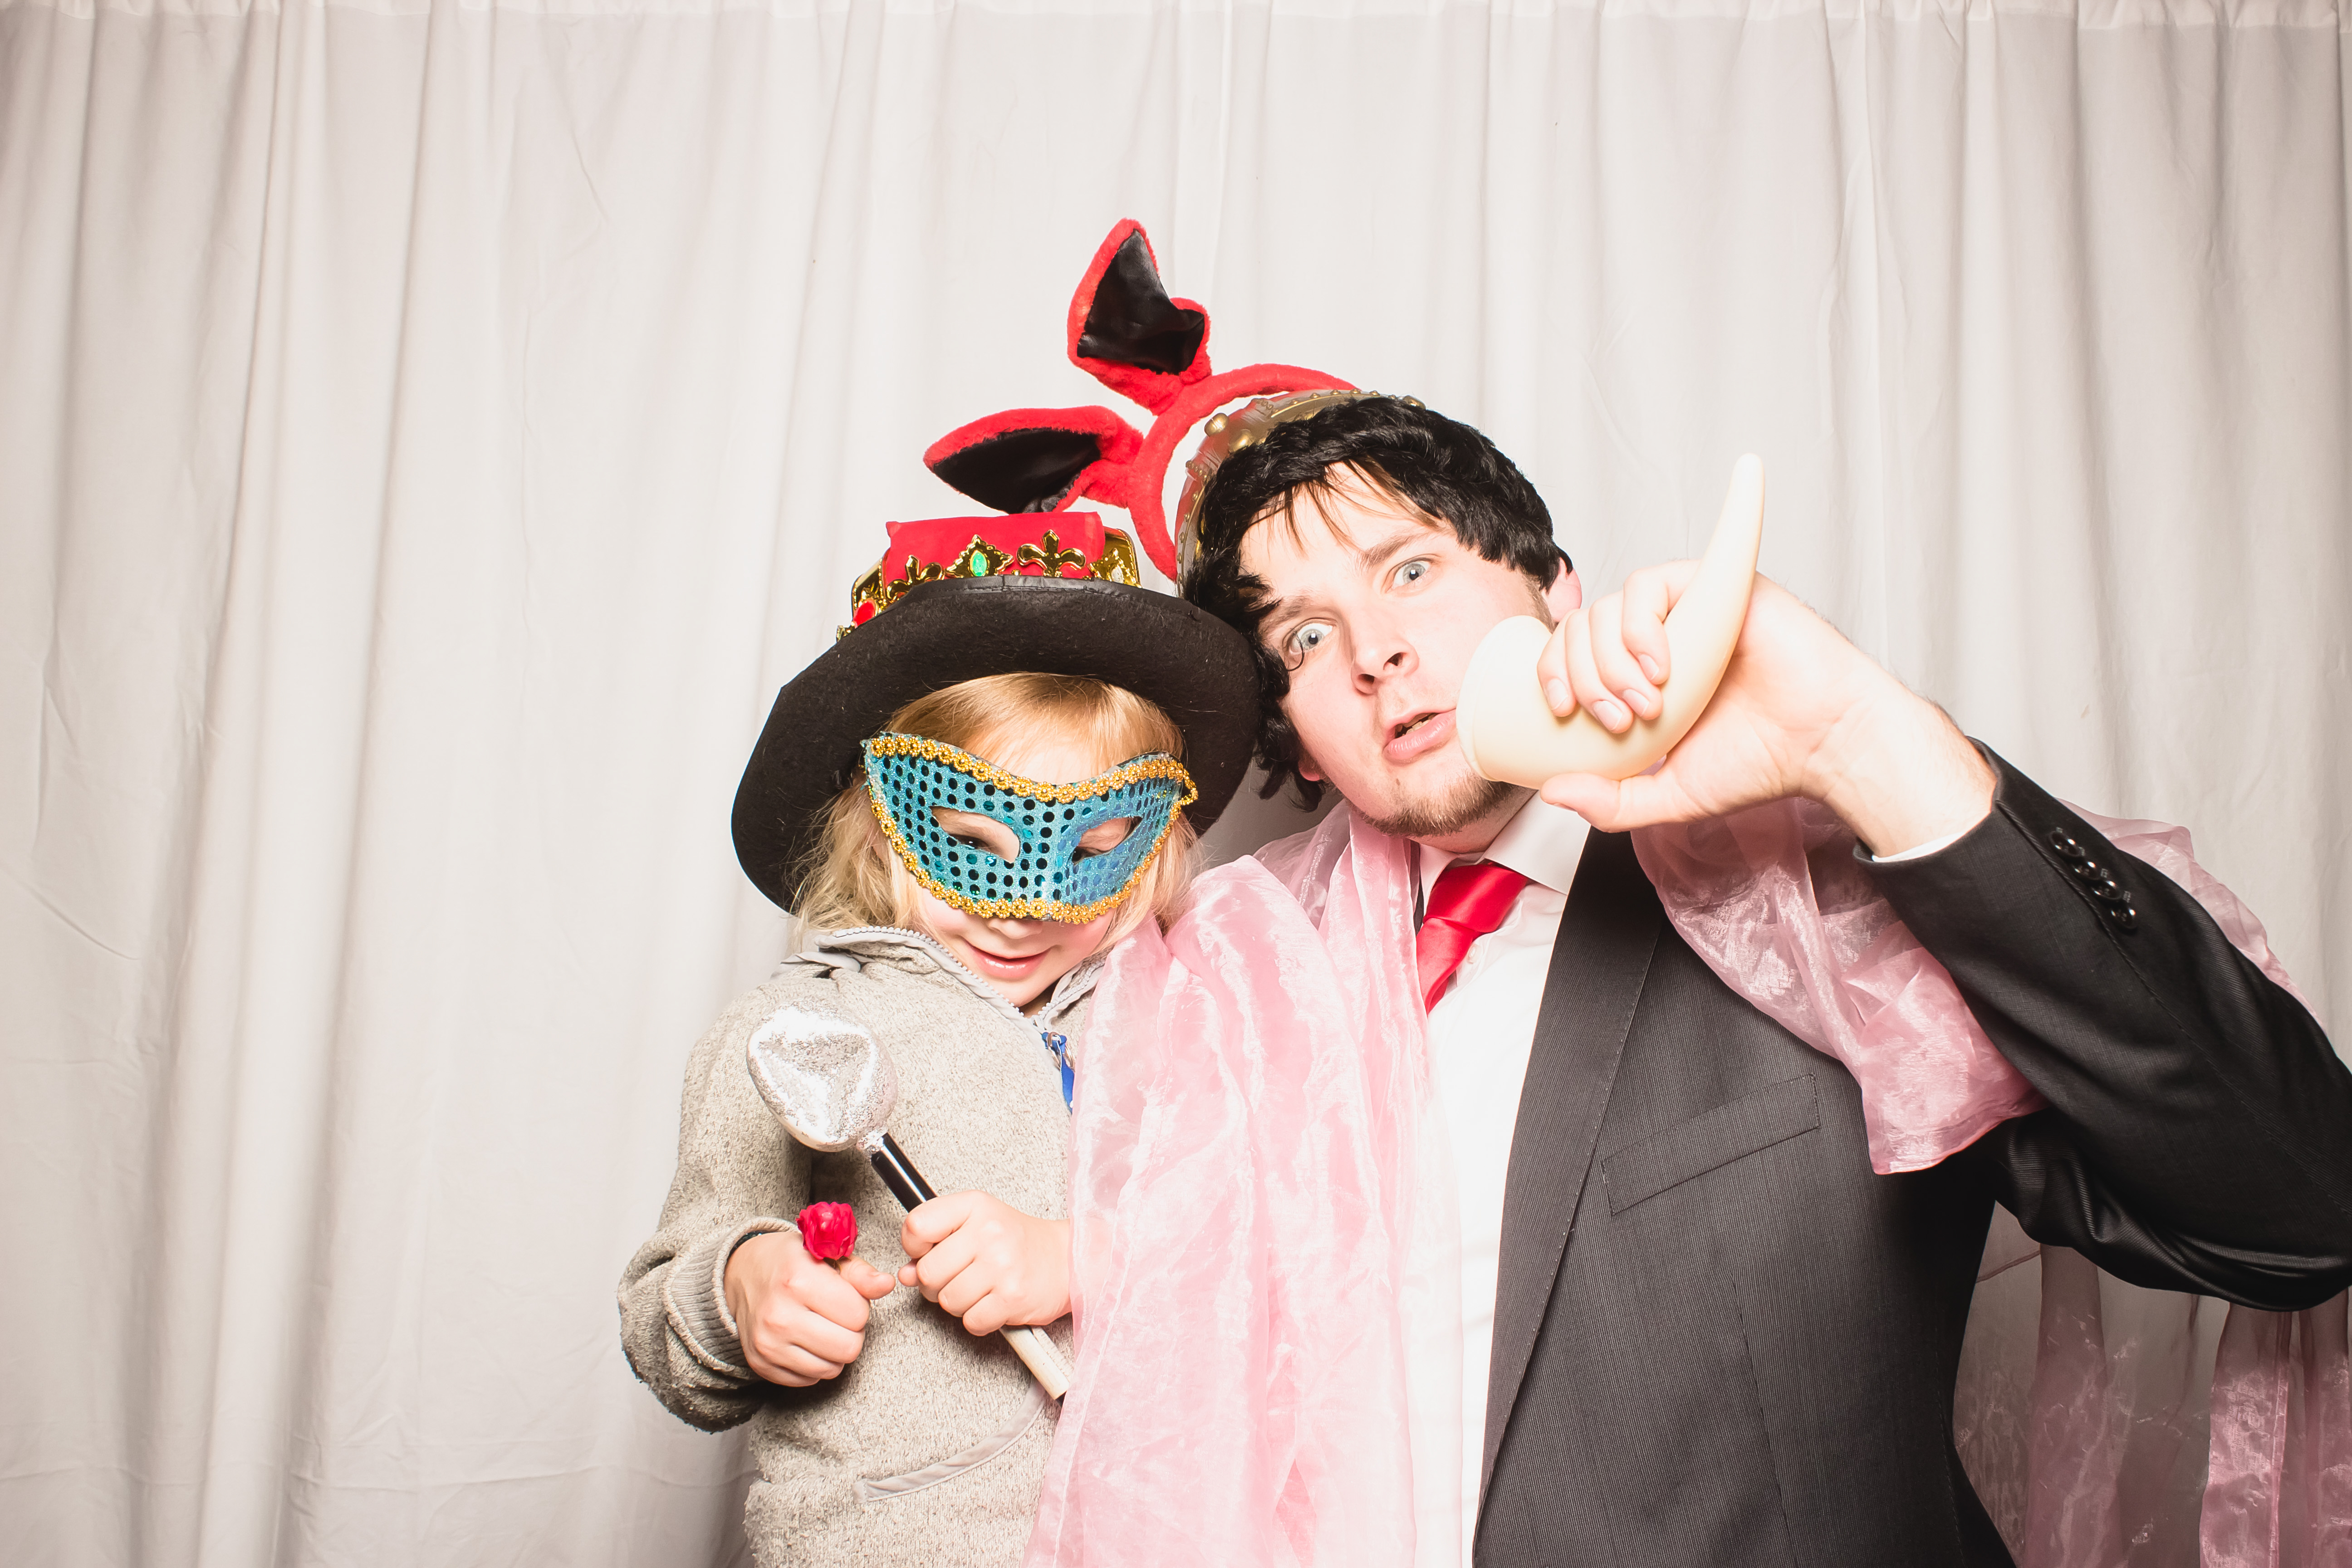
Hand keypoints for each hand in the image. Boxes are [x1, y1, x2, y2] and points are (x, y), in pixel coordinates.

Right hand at [722, 1229, 896, 1386]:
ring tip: (822, 1328)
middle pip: (849, 1348)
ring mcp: (767, 1343)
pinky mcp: (761, 1364)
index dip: (858, 1306)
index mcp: (798, 1280)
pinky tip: (805, 1341)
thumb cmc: (789, 1262)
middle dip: (851, 1332)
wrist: (740, 1275)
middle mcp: (779, 1315)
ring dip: (835, 1351)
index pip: (857, 1314)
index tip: (844, 1297)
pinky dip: (815, 1364)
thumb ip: (860, 1274)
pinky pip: (809, 1380)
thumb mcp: (826, 1255)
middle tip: (837, 1316)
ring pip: (831, 1369)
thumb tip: (887, 1285)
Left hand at [897, 1192, 1069, 1337]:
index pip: (917, 1226)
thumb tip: (905, 1274)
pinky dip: (979, 1319)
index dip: (916, 1247)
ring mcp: (1001, 1265)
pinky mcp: (1012, 1297)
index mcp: (974, 1206)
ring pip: (947, 1301)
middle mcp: (988, 1232)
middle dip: (936, 1283)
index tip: (931, 1251)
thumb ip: (935, 1243)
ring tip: (980, 1289)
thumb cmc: (1016, 1241)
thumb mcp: (975, 1224)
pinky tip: (993, 1303)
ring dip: (959, 1303)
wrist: (1068, 1260)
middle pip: (928, 1273)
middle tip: (959, 1276)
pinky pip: (971, 1322)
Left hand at [1533, 565, 1993, 854]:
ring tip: (1648, 704)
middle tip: (1617, 721)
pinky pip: (1650, 581)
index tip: (1562, 714)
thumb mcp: (1669, 795)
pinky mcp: (1713, 588)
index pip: (1570, 653)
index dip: (1552, 675)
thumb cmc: (1758, 762)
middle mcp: (1658, 637)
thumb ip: (1611, 802)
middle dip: (1584, 678)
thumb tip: (1551, 792)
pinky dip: (1639, 626)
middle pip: (1582, 628)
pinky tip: (1662, 666)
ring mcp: (1685, 610)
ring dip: (1611, 660)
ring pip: (1608, 608)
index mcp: (1638, 675)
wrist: (1822, 744)